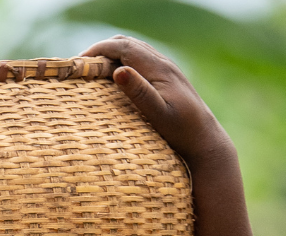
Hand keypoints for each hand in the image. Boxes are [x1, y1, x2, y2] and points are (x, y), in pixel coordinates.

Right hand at [82, 36, 231, 164]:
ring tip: (93, 73)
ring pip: (134, 51)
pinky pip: (140, 63)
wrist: (206, 141)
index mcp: (158, 69)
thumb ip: (140, 92)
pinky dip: (122, 64)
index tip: (78, 63)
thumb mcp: (159, 115)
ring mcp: (166, 71)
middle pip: (127, 44)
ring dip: (112, 56)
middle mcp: (163, 64)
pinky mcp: (167, 81)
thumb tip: (118, 71)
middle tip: (81, 67)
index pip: (123, 47)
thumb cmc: (183, 133)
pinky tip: (115, 81)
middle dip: (102, 50)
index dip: (99, 50)